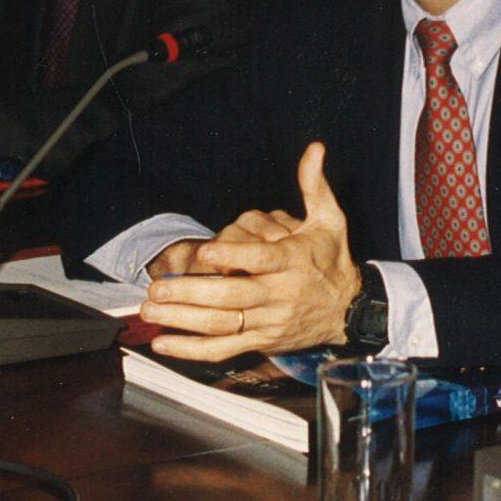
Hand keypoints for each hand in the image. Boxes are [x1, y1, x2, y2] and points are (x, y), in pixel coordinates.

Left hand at [141, 142, 362, 360]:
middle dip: (192, 294)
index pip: (261, 259)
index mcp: (293, 262)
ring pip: (224, 324)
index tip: (205, 253)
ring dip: (184, 320)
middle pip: (233, 296)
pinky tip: (165, 343)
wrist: (349, 310)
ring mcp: (269, 321)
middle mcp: (280, 294)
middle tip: (158, 289)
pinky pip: (224, 349)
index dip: (233, 257)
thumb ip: (314, 185)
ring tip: (152, 311)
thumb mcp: (330, 220)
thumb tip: (313, 150)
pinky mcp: (262, 340)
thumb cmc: (332, 260)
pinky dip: (193, 350)